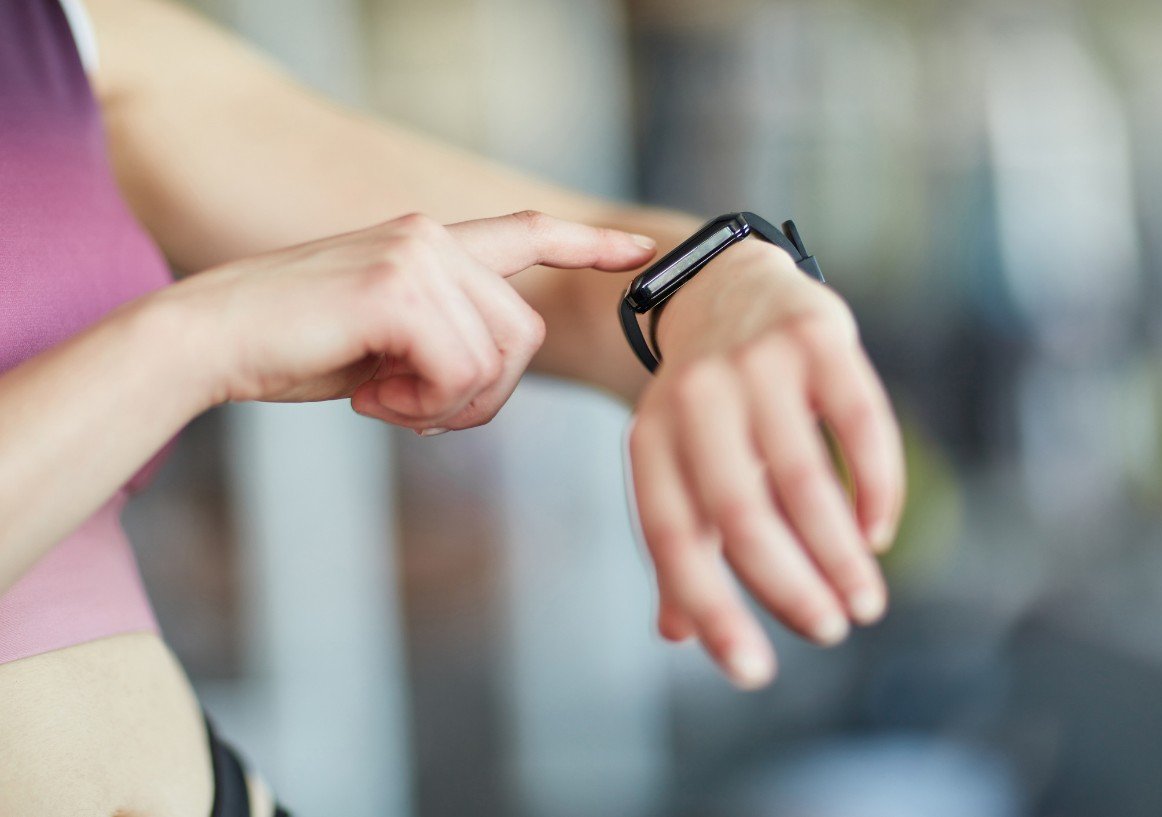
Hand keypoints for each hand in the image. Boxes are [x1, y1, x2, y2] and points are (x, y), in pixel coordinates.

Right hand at [159, 211, 654, 428]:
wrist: (209, 340)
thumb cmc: (293, 348)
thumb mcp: (384, 338)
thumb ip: (441, 337)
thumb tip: (485, 378)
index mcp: (432, 245)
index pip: (526, 232)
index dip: (586, 243)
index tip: (639, 251)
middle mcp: (434, 238)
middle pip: (523, 336)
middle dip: (484, 396)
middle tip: (416, 411)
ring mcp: (419, 256)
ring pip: (497, 359)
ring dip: (448, 405)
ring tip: (384, 400)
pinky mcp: (400, 287)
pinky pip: (460, 371)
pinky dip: (425, 406)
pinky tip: (373, 399)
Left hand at [627, 240, 904, 688]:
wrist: (724, 282)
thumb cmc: (703, 399)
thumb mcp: (674, 459)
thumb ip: (680, 541)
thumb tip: (678, 636)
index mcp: (651, 437)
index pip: (675, 539)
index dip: (712, 611)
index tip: (754, 675)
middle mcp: (696, 398)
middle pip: (742, 515)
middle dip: (789, 588)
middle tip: (830, 632)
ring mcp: (758, 364)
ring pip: (805, 479)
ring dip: (840, 554)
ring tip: (864, 603)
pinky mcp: (819, 336)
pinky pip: (861, 426)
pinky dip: (875, 488)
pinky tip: (878, 532)